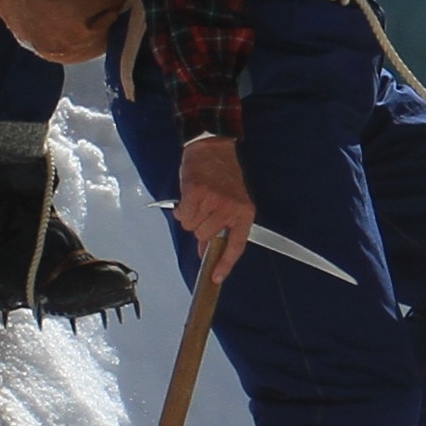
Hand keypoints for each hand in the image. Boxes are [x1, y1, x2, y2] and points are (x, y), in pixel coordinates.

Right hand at [176, 133, 252, 261]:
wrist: (213, 148)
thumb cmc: (222, 175)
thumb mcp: (231, 202)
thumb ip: (221, 227)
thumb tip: (205, 251)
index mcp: (244, 213)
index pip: (236, 246)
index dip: (225, 264)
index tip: (215, 277)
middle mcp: (231, 209)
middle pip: (204, 237)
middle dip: (199, 226)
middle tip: (204, 208)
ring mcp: (214, 202)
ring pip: (191, 227)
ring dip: (190, 216)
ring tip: (198, 198)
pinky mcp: (196, 194)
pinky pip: (182, 216)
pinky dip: (181, 209)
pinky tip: (189, 196)